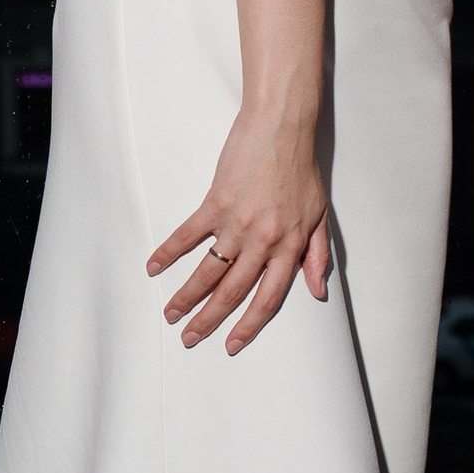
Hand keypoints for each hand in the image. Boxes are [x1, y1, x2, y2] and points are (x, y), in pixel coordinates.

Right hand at [146, 107, 331, 354]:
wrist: (282, 128)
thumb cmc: (301, 169)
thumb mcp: (319, 216)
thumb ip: (316, 256)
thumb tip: (317, 291)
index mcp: (288, 247)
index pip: (267, 298)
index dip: (249, 325)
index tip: (232, 344)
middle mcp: (262, 241)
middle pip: (232, 291)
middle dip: (209, 320)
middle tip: (189, 338)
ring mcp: (236, 222)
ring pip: (208, 270)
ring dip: (186, 296)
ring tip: (170, 314)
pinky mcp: (215, 203)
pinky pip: (188, 234)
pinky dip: (169, 251)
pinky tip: (154, 267)